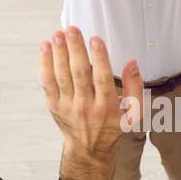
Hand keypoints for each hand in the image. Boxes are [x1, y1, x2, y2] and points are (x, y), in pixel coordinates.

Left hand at [39, 27, 141, 179]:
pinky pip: (48, 83)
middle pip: (80, 74)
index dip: (99, 58)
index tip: (95, 39)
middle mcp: (87, 107)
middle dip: (75, 50)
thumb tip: (132, 63)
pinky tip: (46, 48)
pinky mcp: (54, 106)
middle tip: (72, 30)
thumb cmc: (112, 126)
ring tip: (58, 34)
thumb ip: (135, 87)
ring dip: (59, 53)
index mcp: (107, 107)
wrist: (89, 149)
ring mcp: (68, 106)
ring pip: (62, 77)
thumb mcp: (133, 112)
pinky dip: (45, 65)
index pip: (103, 79)